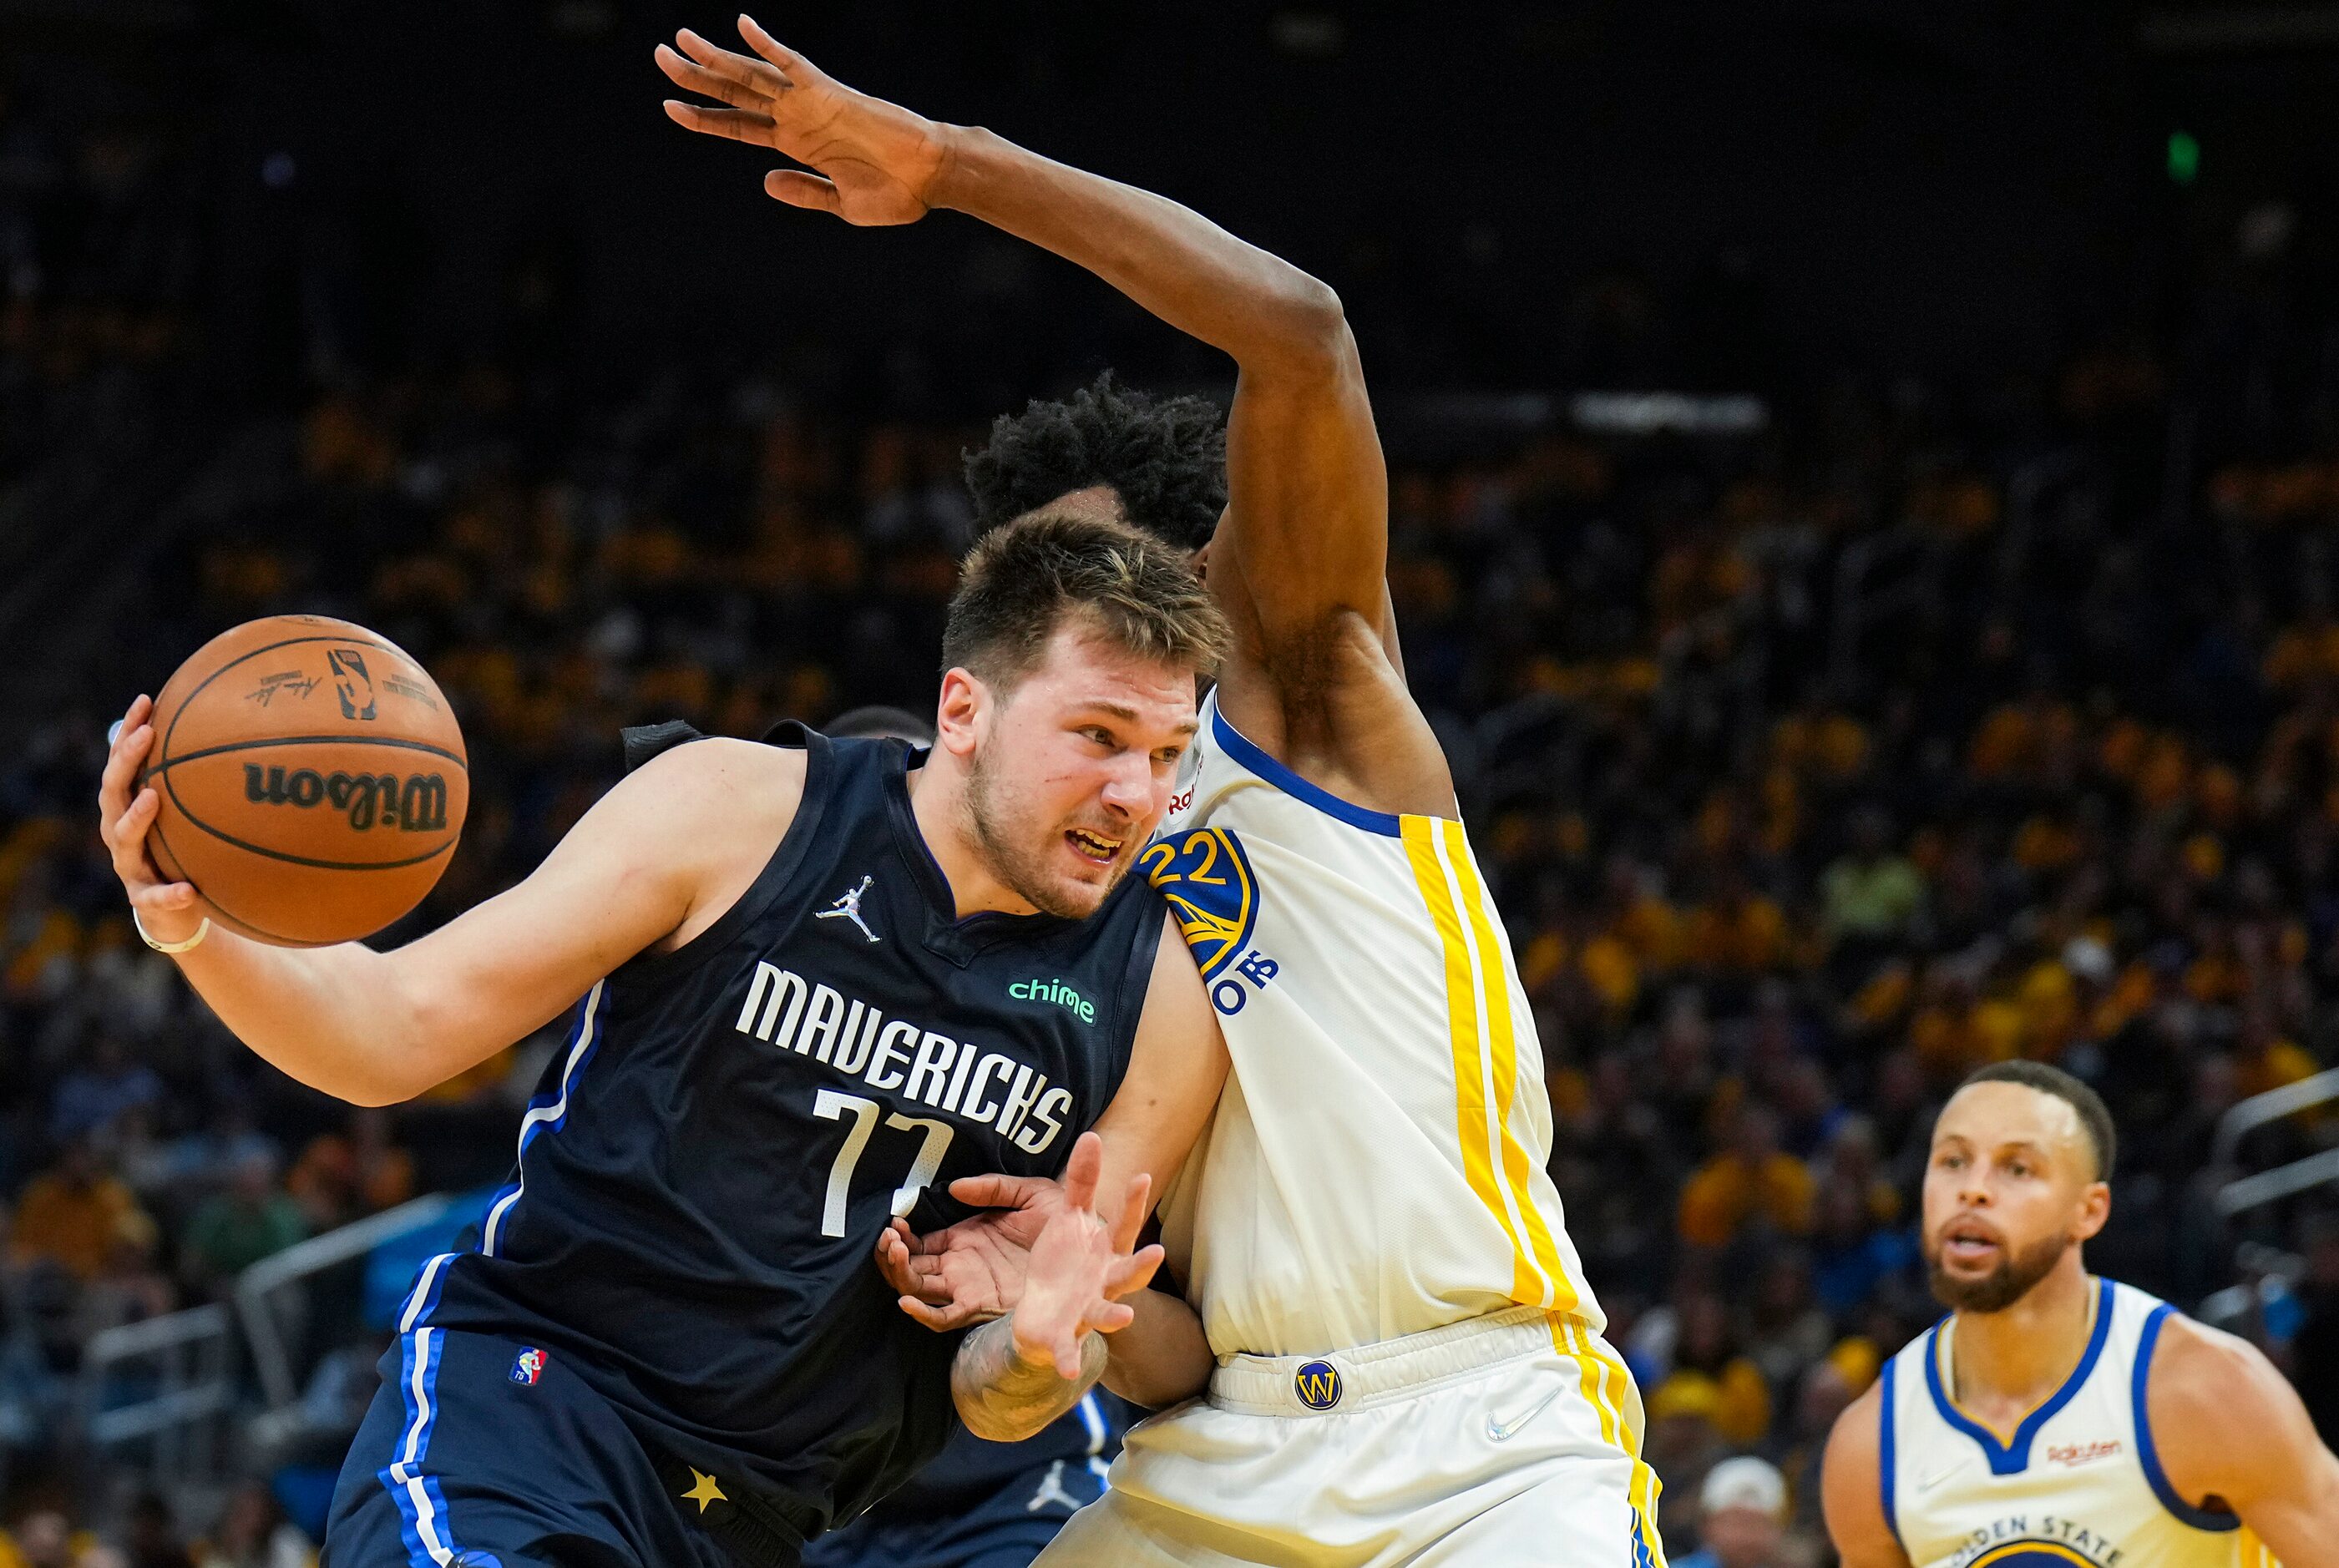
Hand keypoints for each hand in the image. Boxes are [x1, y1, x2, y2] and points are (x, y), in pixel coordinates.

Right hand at [97, 694, 204, 944]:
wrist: (173, 913)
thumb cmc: (183, 851)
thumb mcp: (188, 815)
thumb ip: (200, 783)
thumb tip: (238, 733)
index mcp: (128, 806)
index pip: (122, 762)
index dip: (128, 731)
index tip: (146, 700)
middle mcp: (119, 830)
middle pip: (113, 790)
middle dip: (126, 761)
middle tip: (146, 735)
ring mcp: (129, 864)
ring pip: (124, 837)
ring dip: (136, 817)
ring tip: (152, 797)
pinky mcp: (144, 899)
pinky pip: (155, 897)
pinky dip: (170, 893)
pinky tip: (189, 889)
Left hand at [656, 16, 947, 224]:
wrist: (932, 179)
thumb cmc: (898, 194)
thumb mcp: (842, 204)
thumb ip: (804, 193)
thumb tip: (765, 182)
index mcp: (797, 145)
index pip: (738, 126)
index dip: (703, 118)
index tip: (669, 107)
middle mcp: (797, 119)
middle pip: (735, 93)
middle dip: (696, 76)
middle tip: (660, 55)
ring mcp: (811, 104)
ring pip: (753, 76)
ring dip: (717, 58)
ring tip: (681, 41)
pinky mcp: (830, 94)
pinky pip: (793, 64)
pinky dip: (769, 46)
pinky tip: (743, 25)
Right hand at [876, 1169, 1059, 1329]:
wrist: (1096, 1247)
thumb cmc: (1065, 1222)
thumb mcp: (1029, 1194)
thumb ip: (994, 1188)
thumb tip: (954, 1186)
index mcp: (966, 1240)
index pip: (920, 1243)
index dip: (901, 1235)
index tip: (893, 1221)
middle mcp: (962, 1266)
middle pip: (912, 1269)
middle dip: (892, 1255)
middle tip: (887, 1237)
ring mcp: (969, 1287)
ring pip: (920, 1289)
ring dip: (900, 1274)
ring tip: (895, 1250)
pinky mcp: (983, 1306)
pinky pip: (944, 1317)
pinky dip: (922, 1313)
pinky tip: (906, 1300)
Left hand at [1007, 1132, 1163, 1377]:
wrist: (1041, 1315)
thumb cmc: (1063, 1261)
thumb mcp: (1067, 1216)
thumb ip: (1081, 1180)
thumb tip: (1092, 1135)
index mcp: (1105, 1251)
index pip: (1123, 1224)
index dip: (1134, 1202)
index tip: (1143, 1175)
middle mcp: (1105, 1282)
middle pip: (1128, 1272)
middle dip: (1142, 1265)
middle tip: (1158, 1252)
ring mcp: (1089, 1310)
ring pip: (1106, 1311)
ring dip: (1116, 1315)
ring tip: (1124, 1315)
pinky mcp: (1065, 1336)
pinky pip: (1068, 1349)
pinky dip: (1068, 1358)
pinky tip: (1068, 1370)